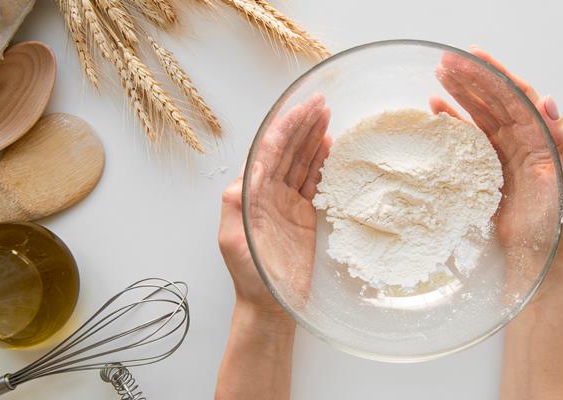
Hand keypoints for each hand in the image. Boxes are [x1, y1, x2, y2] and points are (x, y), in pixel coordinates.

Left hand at [218, 94, 330, 320]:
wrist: (271, 306)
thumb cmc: (250, 277)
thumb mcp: (233, 241)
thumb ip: (236, 204)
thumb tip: (247, 171)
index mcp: (250, 193)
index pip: (269, 152)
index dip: (286, 128)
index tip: (303, 108)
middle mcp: (268, 193)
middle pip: (287, 151)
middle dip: (302, 125)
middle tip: (321, 103)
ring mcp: (287, 203)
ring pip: (301, 162)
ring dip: (313, 139)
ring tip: (328, 117)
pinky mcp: (305, 215)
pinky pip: (314, 183)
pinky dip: (322, 164)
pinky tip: (329, 147)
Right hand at [431, 46, 562, 254]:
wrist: (533, 248)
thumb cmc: (553, 217)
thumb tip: (548, 100)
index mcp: (540, 133)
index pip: (516, 94)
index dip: (495, 73)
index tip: (474, 56)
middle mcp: (520, 135)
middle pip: (492, 98)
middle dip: (470, 77)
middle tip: (446, 60)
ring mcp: (500, 149)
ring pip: (477, 111)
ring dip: (458, 92)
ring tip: (438, 75)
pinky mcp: (482, 164)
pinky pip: (465, 136)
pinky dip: (451, 120)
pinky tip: (437, 108)